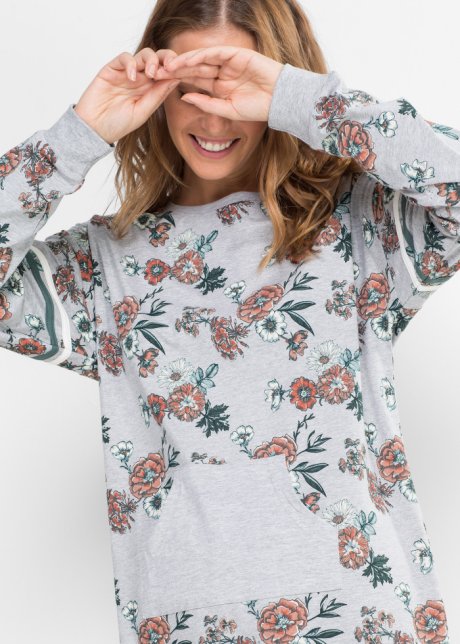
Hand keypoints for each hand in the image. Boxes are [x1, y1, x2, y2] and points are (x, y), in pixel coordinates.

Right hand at [74, 47, 219, 143]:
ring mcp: (126, 73)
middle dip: (167, 59)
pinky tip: (133, 77)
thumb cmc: (118, 124)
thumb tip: (175, 80)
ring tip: (152, 74)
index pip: (167, 73)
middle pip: (158, 59)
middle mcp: (141, 79)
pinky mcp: (111, 69)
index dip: (175, 70)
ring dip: (151, 61)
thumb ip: (157, 95)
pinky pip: (124, 57)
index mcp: (151, 90)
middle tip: (170, 67)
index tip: (181, 73)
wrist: (94, 129)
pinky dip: (131, 63)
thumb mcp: (143, 112)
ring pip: (144, 55)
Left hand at [159, 45, 283, 121]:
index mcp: (219, 88)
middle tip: (157, 71)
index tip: (161, 85)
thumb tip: (183, 98)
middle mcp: (222, 73)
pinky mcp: (237, 54)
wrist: (280, 101)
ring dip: (185, 61)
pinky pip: (215, 53)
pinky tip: (187, 61)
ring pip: (202, 59)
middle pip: (195, 69)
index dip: (178, 82)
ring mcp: (229, 63)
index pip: (195, 82)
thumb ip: (206, 104)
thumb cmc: (258, 109)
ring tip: (168, 65)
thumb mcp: (227, 111)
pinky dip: (201, 56)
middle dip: (176, 70)